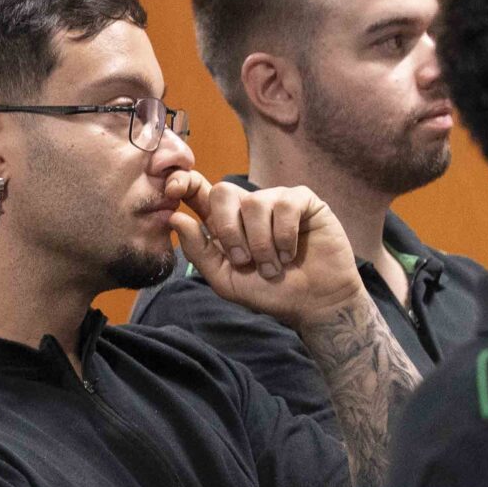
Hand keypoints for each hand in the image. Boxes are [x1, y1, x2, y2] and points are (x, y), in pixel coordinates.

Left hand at [169, 178, 367, 329]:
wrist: (314, 304)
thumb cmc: (270, 293)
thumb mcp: (226, 279)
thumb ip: (199, 251)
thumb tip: (175, 218)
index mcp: (226, 223)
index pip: (200, 190)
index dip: (185, 182)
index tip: (173, 190)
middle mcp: (249, 207)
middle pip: (223, 191)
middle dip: (229, 229)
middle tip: (244, 260)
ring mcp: (277, 200)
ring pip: (254, 202)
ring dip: (262, 243)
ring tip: (274, 266)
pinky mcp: (304, 201)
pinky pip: (285, 204)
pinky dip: (284, 235)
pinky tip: (291, 253)